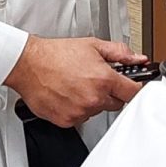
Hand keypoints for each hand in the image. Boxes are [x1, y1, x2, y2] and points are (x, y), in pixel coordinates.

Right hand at [4, 36, 147, 126]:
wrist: (28, 64)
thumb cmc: (55, 54)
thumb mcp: (92, 45)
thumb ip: (119, 53)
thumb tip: (137, 58)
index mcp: (103, 79)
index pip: (133, 92)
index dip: (133, 88)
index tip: (131, 85)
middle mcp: (93, 98)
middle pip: (116, 103)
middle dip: (110, 93)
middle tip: (96, 80)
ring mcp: (80, 111)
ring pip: (97, 111)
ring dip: (92, 101)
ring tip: (77, 85)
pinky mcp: (67, 120)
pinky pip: (80, 118)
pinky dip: (77, 109)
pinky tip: (68, 94)